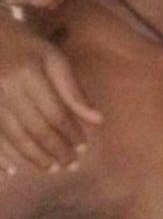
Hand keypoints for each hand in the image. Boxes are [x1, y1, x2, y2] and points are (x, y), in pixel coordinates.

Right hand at [0, 11, 100, 172]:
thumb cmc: (28, 47)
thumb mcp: (54, 59)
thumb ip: (74, 90)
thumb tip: (97, 120)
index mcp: (30, 74)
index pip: (56, 113)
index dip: (71, 133)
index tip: (83, 148)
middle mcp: (7, 90)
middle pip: (35, 129)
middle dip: (55, 149)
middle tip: (71, 165)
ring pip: (13, 137)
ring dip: (33, 157)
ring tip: (51, 169)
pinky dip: (2, 156)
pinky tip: (12, 171)